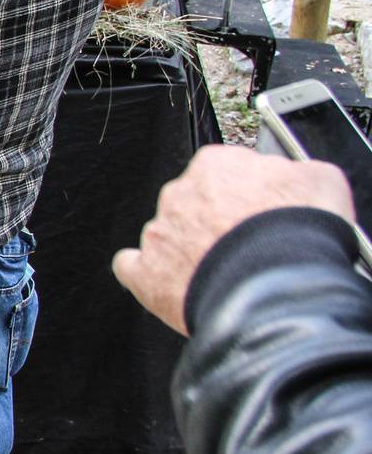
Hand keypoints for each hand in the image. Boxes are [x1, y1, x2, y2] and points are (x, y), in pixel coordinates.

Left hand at [112, 145, 356, 334]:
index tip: (259, 210)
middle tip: (245, 246)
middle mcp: (179, 194)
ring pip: (169, 236)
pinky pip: (133, 268)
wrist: (277, 287)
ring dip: (189, 251)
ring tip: (221, 273)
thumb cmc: (298, 233)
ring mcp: (159, 233)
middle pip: (194, 204)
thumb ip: (294, 173)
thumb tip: (291, 178)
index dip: (247, 195)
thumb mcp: (320, 181)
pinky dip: (147, 275)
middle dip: (216, 223)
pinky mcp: (145, 273)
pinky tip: (165, 282)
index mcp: (216, 165)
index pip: (226, 172)